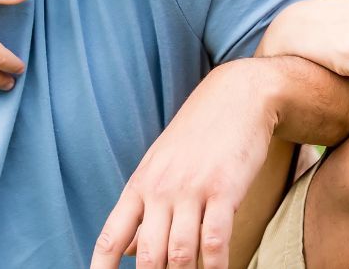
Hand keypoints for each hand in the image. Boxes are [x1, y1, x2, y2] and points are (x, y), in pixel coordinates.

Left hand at [91, 60, 277, 268]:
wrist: (237, 96)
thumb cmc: (198, 136)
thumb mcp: (160, 167)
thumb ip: (144, 212)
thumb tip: (126, 253)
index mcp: (140, 186)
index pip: (111, 237)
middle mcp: (160, 189)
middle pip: (148, 255)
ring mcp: (191, 189)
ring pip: (179, 253)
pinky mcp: (224, 189)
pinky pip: (214, 240)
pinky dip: (214, 266)